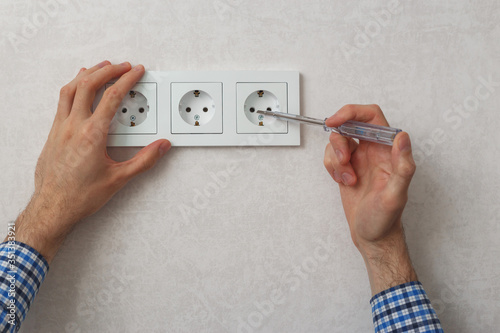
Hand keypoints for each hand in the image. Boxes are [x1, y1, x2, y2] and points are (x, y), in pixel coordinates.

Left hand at [7, 61, 170, 262]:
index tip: (136, 71)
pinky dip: (73, 88)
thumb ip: (144, 160)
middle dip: (108, 70)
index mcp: (92, 134)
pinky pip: (62, 102)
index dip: (127, 79)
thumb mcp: (119, 179)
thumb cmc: (80, 196)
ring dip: (87, 74)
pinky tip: (78, 89)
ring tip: (100, 67)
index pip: (112, 97)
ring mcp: (60, 128)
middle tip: (122, 65)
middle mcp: (73, 126)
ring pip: (70, 89)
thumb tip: (161, 147)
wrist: (52, 208)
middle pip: (89, 84)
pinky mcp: (53, 134)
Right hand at [323, 104, 416, 294]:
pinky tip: (343, 182)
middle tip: (343, 160)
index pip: (371, 117)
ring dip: (336, 159)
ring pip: (338, 142)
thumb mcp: (396, 196)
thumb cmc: (386, 220)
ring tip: (346, 178)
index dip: (352, 112)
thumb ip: (403, 166)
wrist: (372, 237)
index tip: (337, 121)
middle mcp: (374, 151)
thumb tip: (403, 137)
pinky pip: (332, 157)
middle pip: (349, 126)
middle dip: (340, 141)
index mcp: (388, 151)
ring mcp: (359, 159)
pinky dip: (332, 168)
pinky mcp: (347, 168)